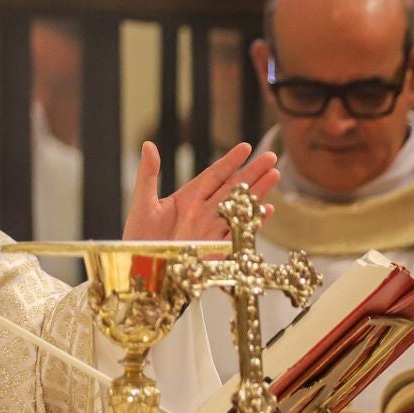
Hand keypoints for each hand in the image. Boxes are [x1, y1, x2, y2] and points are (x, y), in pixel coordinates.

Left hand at [123, 142, 281, 241]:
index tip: (246, 147)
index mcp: (188, 197)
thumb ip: (148, 174)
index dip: (230, 162)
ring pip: (239, 206)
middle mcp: (203, 211)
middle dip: (252, 172)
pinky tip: (266, 209)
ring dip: (257, 192)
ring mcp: (211, 229)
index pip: (214, 175)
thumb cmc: (139, 236)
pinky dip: (252, 222)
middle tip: (271, 156)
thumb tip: (148, 145)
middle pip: (233, 187)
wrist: (139, 267)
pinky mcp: (216, 249)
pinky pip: (238, 233)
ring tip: (274, 175)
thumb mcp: (142, 203)